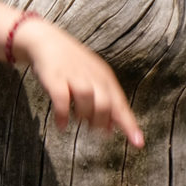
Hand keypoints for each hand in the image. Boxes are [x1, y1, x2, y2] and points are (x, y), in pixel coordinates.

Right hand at [12, 19, 143, 147]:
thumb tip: (111, 130)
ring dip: (84, 116)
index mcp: (105, 78)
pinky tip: (62, 125)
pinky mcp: (54, 78)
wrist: (47, 41)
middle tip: (93, 129)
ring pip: (86, 99)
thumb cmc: (72, 65)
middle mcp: (92, 76)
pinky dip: (63, 115)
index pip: (120, 104)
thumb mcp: (92, 80)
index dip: (129, 124)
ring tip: (78, 122)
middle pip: (105, 103)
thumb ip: (103, 103)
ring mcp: (73, 76)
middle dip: (101, 121)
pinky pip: (61, 99)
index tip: (138, 143)